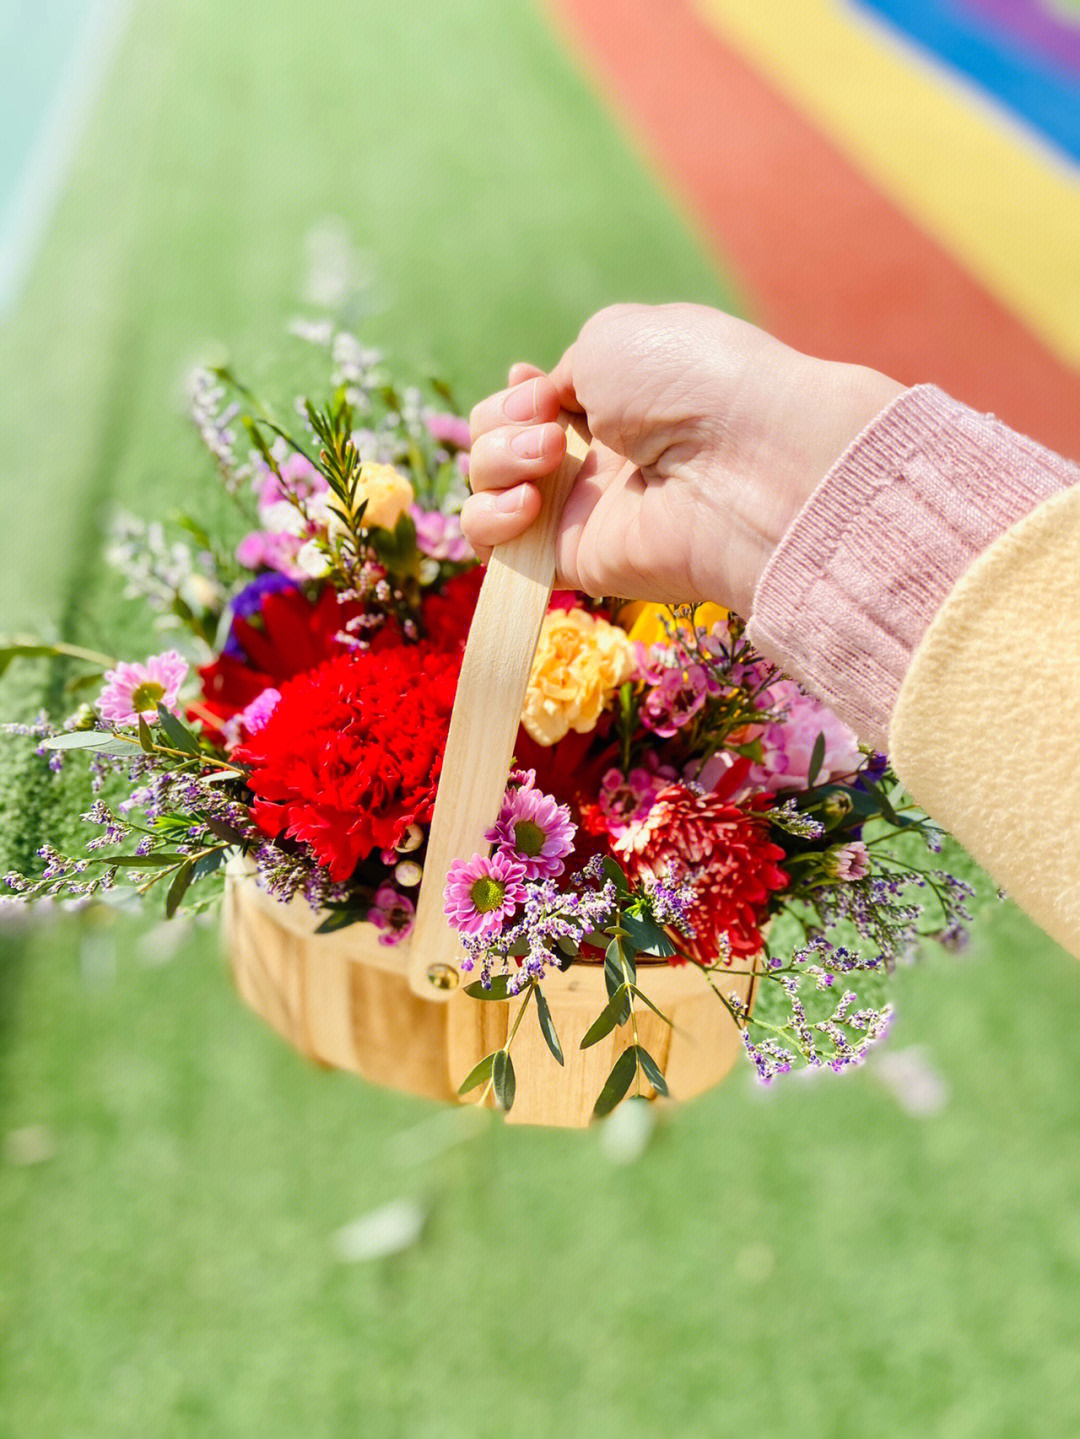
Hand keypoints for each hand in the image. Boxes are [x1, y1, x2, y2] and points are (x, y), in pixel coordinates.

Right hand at [461, 303, 903, 616]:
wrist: (742, 461)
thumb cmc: (689, 383)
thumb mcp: (613, 340)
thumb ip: (561, 373)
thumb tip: (541, 409)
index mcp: (614, 399)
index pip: (531, 402)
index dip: (517, 394)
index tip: (534, 385)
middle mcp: (595, 456)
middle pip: (495, 439)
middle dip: (502, 419)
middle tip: (549, 421)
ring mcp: (580, 510)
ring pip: (483, 487)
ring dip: (496, 459)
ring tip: (548, 454)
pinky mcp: (570, 562)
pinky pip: (492, 546)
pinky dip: (489, 517)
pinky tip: (530, 501)